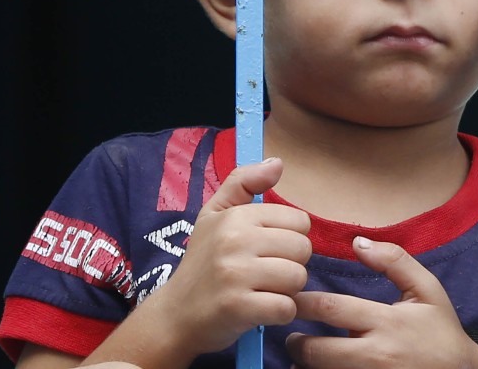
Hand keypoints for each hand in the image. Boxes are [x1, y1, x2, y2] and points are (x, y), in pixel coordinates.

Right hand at [143, 157, 312, 357]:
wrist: (174, 315)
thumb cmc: (201, 262)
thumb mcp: (214, 214)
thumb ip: (243, 182)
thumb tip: (278, 163)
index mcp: (234, 216)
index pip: (299, 221)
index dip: (288, 238)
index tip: (265, 250)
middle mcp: (235, 241)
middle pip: (303, 249)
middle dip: (290, 265)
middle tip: (263, 274)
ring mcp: (236, 275)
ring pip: (298, 278)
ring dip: (285, 291)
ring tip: (260, 290)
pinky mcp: (239, 308)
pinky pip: (286, 308)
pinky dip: (279, 314)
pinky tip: (259, 310)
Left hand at [287, 236, 477, 368]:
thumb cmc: (441, 331)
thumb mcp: (427, 290)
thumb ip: (395, 261)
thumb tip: (358, 241)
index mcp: (387, 322)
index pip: (331, 309)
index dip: (303, 303)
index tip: (291, 298)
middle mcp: (376, 354)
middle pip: (318, 352)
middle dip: (296, 344)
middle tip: (289, 335)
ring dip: (305, 367)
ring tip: (301, 357)